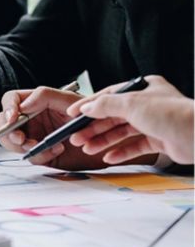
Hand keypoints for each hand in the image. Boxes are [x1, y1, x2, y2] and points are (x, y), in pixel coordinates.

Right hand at [0, 87, 108, 169]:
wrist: (105, 141)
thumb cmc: (90, 116)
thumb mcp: (69, 100)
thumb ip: (45, 96)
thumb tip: (23, 104)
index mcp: (35, 102)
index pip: (11, 100)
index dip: (8, 108)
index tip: (13, 119)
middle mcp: (30, 118)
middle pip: (4, 122)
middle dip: (9, 132)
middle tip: (22, 140)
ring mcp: (33, 136)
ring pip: (12, 142)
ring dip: (23, 146)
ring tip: (41, 145)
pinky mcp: (39, 152)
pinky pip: (29, 156)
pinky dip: (40, 155)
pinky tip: (55, 151)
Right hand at [67, 75, 193, 164]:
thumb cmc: (174, 114)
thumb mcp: (132, 103)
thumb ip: (106, 105)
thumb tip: (88, 107)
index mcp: (141, 89)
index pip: (108, 96)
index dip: (89, 106)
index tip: (73, 114)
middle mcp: (147, 104)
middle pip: (113, 116)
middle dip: (93, 128)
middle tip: (77, 137)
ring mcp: (153, 123)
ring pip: (121, 132)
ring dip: (103, 141)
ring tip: (88, 148)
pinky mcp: (159, 140)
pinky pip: (134, 146)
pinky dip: (120, 152)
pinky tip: (109, 157)